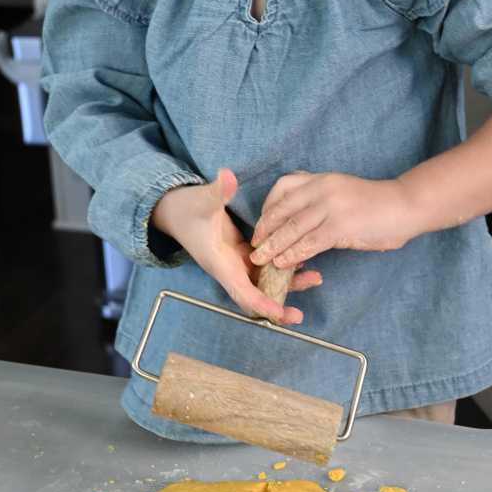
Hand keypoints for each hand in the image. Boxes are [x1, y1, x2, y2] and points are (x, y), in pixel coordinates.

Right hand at [151, 169, 321, 323]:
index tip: (281, 313)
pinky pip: (266, 268)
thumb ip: (217, 192)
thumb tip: (228, 176)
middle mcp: (230, 269)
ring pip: (265, 283)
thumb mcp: (202, 200)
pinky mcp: (243, 254)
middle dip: (278, 305)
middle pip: (257, 295)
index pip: (242, 292)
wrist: (176, 211)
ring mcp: (238, 263)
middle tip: (300, 314)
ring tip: (315, 277)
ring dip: (288, 284)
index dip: (262, 304)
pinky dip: (284, 267)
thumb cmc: (187, 209)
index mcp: (220, 264)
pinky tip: (304, 258)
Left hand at [251, 172, 418, 268]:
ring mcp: (331, 207)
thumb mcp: (343, 192)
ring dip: (274, 246)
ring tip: (262, 260)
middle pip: (283, 209)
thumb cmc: (377, 204)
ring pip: (292, 228)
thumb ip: (321, 201)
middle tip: (254, 246)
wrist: (406, 205)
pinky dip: (294, 254)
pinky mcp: (340, 226)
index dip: (268, 207)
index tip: (262, 224)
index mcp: (321, 179)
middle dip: (265, 230)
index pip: (283, 187)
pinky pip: (309, 243)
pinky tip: (285, 264)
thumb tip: (298, 223)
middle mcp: (322, 189)